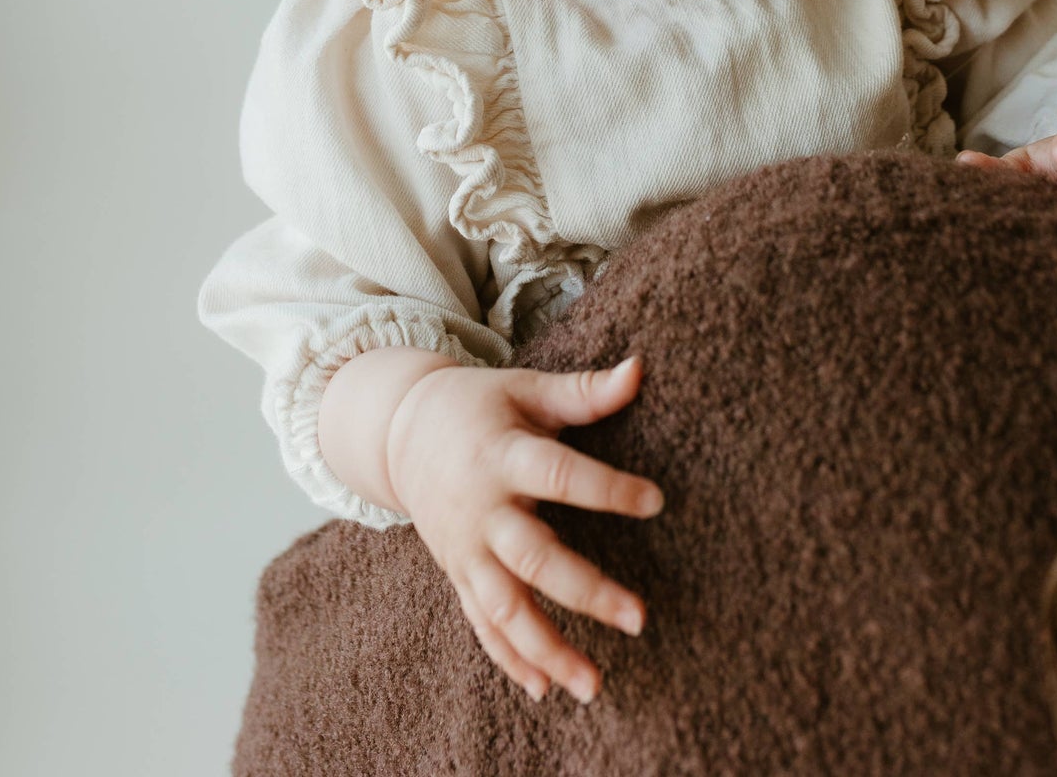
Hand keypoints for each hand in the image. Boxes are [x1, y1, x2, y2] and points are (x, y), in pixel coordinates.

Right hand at [386, 352, 662, 704]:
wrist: (400, 431)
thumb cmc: (480, 405)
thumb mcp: (527, 389)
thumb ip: (584, 391)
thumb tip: (641, 369)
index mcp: (503, 455)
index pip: (558, 475)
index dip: (606, 489)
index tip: (656, 501)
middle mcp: (482, 509)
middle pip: (533, 558)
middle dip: (586, 591)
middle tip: (640, 618)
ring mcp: (466, 549)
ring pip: (504, 609)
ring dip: (548, 649)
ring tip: (594, 684)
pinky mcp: (458, 574)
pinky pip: (482, 625)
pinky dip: (511, 659)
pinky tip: (547, 688)